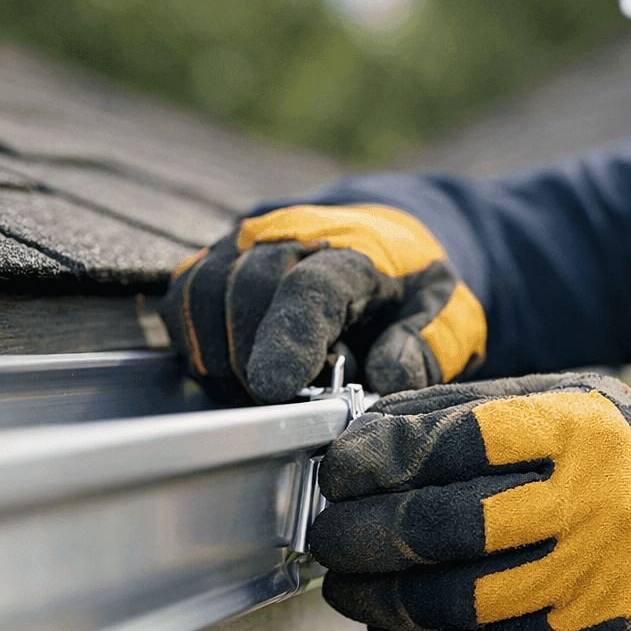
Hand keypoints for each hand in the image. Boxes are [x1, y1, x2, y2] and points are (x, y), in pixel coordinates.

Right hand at [160, 205, 484, 404]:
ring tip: (274, 382)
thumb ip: (424, 347)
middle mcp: (289, 234)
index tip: (275, 387)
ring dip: (226, 357)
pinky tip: (242, 368)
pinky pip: (182, 305)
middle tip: (294, 396)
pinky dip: (201, 346)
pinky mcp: (214, 261)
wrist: (390, 240)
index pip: (309, 287)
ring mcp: (245, 244)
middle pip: (246, 292)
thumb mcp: (448, 315)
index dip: (287, 338)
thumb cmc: (414, 286)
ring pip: (203, 298)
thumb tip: (389, 378)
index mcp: (355, 249)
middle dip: (258, 359)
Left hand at [307, 373, 630, 630]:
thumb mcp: (563, 402)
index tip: (339, 468)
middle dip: (359, 533)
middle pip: (442, 526)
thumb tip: (366, 435)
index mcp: (578, 431)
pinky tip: (388, 621)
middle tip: (326, 532)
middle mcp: (589, 505)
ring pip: (447, 600)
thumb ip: (471, 410)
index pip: (453, 441)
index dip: (378, 458)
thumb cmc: (616, 458)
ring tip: (343, 582)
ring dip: (374, 595)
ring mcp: (586, 582)